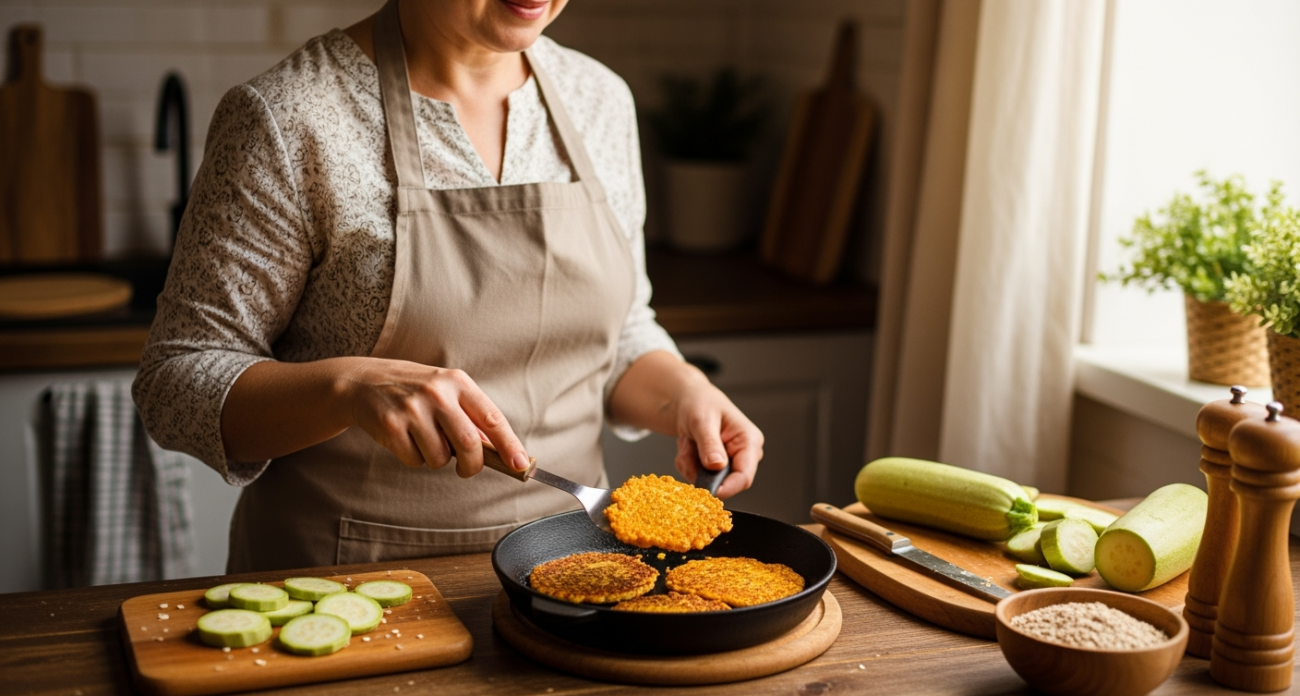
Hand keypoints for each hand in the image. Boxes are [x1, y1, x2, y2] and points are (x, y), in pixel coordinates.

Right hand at [342, 358, 529, 477]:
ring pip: (440, 457)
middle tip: (466, 470)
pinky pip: (414, 460)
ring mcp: (412, 408)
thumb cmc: (413, 390)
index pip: (492, 418)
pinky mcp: (391, 425)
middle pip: (468, 443)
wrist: (363, 382)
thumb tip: (499, 451)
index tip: (521, 465)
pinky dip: (414, 458)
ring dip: (436, 459)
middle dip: (472, 465)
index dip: (510, 445)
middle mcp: (437, 393)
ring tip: (424, 440)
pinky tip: (405, 439)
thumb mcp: (445, 392)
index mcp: (457, 382)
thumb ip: (470, 417)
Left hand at [671, 380, 763, 499]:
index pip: (744, 476)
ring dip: (691, 465)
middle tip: (687, 451)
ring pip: (708, 481)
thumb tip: (717, 466)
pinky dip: (687, 464)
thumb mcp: (702, 420)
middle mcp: (743, 454)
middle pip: (725, 482)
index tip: (705, 491)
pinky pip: (698, 478)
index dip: (726, 488)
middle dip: (700, 471)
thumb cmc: (700, 402)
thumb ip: (709, 444)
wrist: (688, 400)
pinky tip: (688, 447)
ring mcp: (730, 462)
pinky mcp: (717, 467)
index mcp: (749, 440)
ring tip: (688, 443)